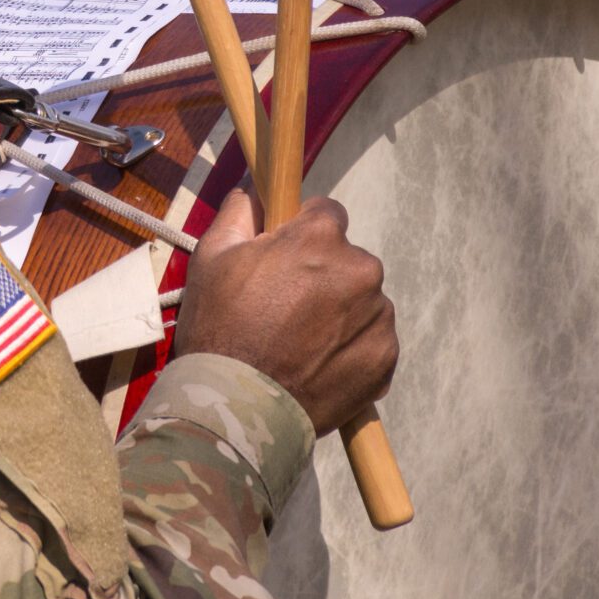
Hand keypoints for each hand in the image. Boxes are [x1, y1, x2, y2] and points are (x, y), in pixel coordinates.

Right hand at [172, 190, 396, 434]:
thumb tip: (255, 191)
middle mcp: (361, 269)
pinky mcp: (385, 358)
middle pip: (347, 260)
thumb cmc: (220, 327)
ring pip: (361, 301)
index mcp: (320, 237)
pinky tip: (316, 365)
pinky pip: (371, 340)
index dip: (301, 235)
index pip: (325, 214)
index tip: (283, 259)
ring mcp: (378, 316)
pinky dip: (350, 349)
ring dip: (339, 313)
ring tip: (300, 343)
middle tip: (285, 309)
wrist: (238, 407)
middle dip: (322, 276)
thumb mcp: (212, 257)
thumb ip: (240, 212)